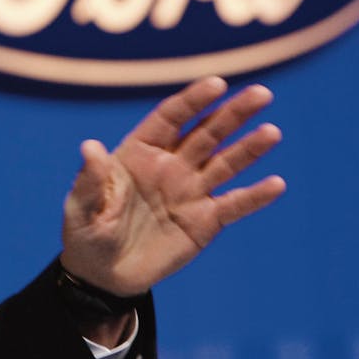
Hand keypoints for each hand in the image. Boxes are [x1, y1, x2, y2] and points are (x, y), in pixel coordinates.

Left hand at [59, 76, 284, 296]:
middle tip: (262, 94)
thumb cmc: (86, 233)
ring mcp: (191, 191)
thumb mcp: (82, 206)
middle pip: (207, 132)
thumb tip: (89, 146)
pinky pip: (234, 204)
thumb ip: (92, 179)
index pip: (171, 118)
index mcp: (140, 152)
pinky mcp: (205, 220)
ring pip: (226, 163)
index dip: (193, 100)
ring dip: (250, 148)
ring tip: (272, 132)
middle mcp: (171, 165)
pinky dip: (255, 196)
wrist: (104, 274)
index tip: (217, 84)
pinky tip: (276, 184)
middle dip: (233, 113)